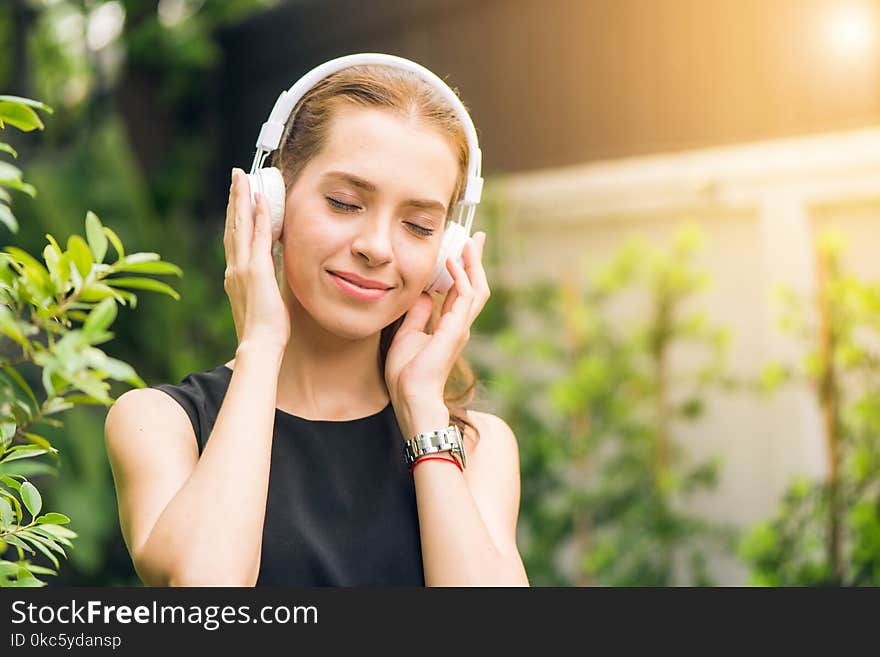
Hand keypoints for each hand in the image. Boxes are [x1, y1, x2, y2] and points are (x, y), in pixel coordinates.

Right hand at [223, 168, 290, 353]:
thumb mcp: (264, 300)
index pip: (235, 238)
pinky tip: (261, 199)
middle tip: (238, 176)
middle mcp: (234, 267)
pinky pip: (259, 236)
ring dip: (243, 199)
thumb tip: (273, 272)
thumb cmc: (264, 330)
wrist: (259, 345)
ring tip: (244, 177)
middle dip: (236, 198)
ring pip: (241, 225)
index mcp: (235, 275)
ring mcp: (243, 267)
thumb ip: (265, 283)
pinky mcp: (256, 270)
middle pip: (233, 225)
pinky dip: (259, 216)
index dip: (237, 216)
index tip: (239, 198)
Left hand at [384, 231, 488, 405]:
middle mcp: (459, 324)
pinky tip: (452, 261)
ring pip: (476, 288)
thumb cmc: (407, 373)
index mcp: (449, 326)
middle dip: (475, 261)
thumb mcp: (407, 334)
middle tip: (475, 238)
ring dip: (473, 263)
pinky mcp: (456, 329)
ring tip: (469, 242)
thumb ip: (417, 314)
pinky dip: (460, 277)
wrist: (412, 395)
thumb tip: (423, 294)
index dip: (462, 270)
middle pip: (475, 286)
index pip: (460, 291)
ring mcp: (460, 326)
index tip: (460, 249)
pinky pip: (464, 296)